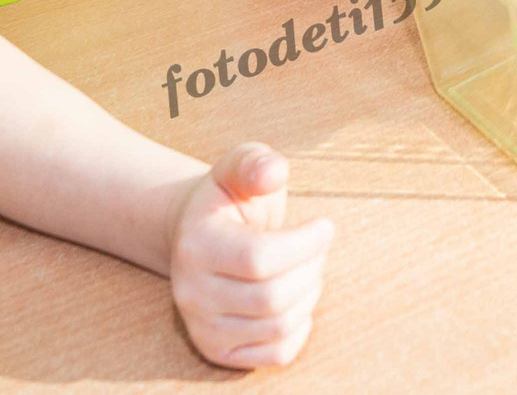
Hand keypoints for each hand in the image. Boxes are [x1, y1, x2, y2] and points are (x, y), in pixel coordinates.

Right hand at [167, 144, 334, 368]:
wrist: (197, 237)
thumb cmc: (228, 199)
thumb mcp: (239, 167)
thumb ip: (256, 163)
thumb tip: (274, 173)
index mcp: (196, 245)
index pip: (259, 259)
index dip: (305, 243)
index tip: (325, 225)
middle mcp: (191, 293)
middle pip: (273, 297)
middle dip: (311, 267)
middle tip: (317, 246)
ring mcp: (203, 327)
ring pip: (279, 326)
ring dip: (309, 293)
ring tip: (308, 267)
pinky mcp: (219, 350)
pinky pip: (277, 353)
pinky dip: (300, 328)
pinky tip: (298, 298)